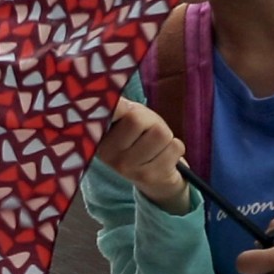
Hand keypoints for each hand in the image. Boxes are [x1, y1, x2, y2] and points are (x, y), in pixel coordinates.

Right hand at [96, 97, 189, 213]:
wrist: (155, 176)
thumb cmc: (140, 137)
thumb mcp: (125, 116)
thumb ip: (118, 105)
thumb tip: (114, 95)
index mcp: (97, 136)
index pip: (109, 111)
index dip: (117, 107)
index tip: (122, 107)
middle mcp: (108, 155)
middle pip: (137, 120)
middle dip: (149, 121)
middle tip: (146, 131)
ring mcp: (129, 169)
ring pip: (161, 133)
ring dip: (165, 136)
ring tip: (156, 145)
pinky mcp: (151, 178)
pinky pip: (176, 148)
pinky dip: (175, 148)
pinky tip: (164, 156)